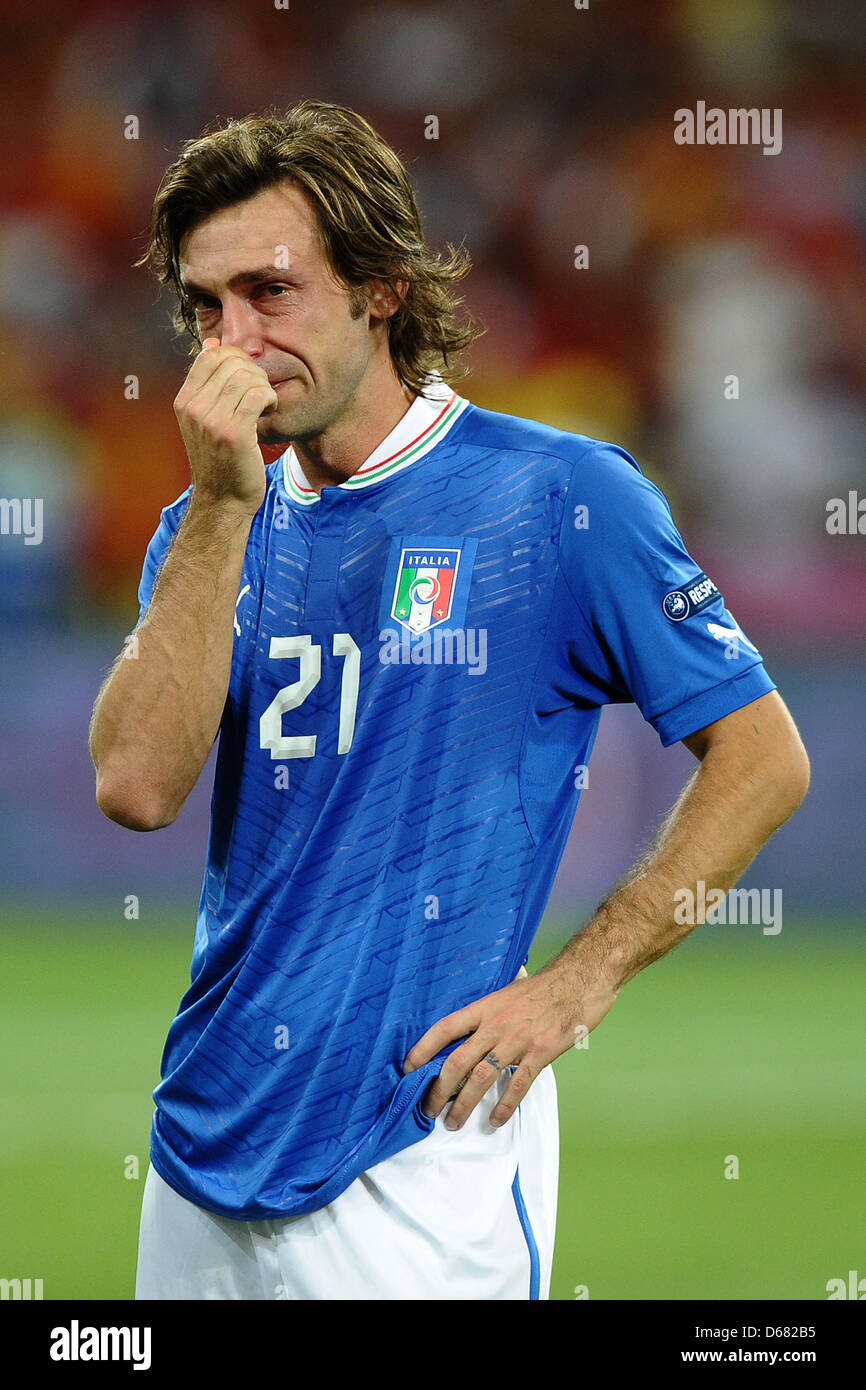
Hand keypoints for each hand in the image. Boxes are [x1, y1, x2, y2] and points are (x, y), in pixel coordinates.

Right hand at [173, 338, 277, 515]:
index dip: (235, 357)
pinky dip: (269, 397)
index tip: (247, 373)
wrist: (223, 500)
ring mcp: (212, 421)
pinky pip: (257, 395)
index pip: (209, 356)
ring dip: (263, 384)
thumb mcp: (204, 419)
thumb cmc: (221, 460)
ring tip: (265, 401)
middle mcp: (193, 409)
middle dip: (253, 370)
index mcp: (184, 402)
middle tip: (260, 390)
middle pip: (230, 363)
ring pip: (246, 377)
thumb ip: (208, 385)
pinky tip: (269, 408)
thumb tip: (213, 344)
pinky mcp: (234, 434)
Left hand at [403, 962, 618, 1130]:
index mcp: (485, 1007)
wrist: (580, 979)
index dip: (422, 1049)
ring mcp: (517, 1040)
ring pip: (482, 1078)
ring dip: (464, 1103)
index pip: (445, 1028)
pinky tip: (495, 1120)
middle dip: (438, 1089)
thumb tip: (473, 1023)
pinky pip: (517, 1085)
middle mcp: (496, 1025)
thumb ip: (490, 1010)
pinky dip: (504, 1106)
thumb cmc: (545, 985)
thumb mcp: (509, 990)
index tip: (407, 1068)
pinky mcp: (540, 1053)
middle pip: (457, 1060)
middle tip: (428, 1109)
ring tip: (453, 1121)